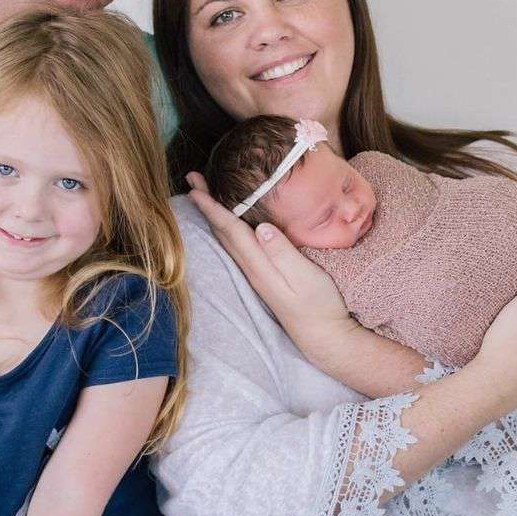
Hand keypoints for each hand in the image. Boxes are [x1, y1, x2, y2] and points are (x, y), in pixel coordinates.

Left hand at [186, 171, 351, 349]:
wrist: (323, 336)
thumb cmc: (320, 305)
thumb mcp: (306, 276)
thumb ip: (283, 252)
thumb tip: (261, 227)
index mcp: (258, 265)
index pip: (229, 229)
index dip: (211, 207)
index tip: (194, 187)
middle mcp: (251, 269)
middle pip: (222, 231)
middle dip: (205, 205)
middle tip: (192, 179)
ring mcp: (255, 274)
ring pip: (227, 239)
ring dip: (213, 215)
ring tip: (203, 196)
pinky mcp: (262, 277)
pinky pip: (236, 246)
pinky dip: (226, 228)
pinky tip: (228, 223)